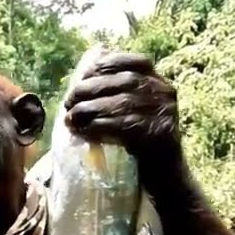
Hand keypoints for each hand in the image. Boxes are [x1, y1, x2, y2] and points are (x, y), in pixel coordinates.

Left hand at [64, 51, 180, 165]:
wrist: (164, 173)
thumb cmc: (140, 139)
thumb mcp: (134, 110)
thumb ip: (117, 91)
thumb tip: (85, 74)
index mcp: (159, 83)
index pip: (138, 62)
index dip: (110, 63)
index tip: (85, 73)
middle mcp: (165, 93)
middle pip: (126, 81)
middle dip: (92, 88)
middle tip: (69, 100)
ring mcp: (164, 113)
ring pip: (122, 103)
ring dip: (90, 109)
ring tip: (71, 117)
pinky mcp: (157, 134)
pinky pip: (123, 126)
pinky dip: (99, 127)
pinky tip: (84, 130)